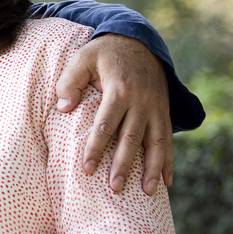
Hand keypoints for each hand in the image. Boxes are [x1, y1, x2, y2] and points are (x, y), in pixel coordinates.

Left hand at [55, 33, 171, 195]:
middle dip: (124, 165)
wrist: (138, 42)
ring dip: (153, 168)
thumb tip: (63, 107)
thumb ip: (70, 81)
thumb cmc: (104, 53)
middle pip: (132, 138)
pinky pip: (168, 139)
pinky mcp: (163, 112)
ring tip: (148, 192)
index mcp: (119, 89)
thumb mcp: (83, 57)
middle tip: (114, 188)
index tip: (87, 169)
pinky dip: (169, 161)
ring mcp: (155, 108)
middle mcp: (141, 101)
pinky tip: (167, 181)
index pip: (106, 124)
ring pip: (157, 142)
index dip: (96, 148)